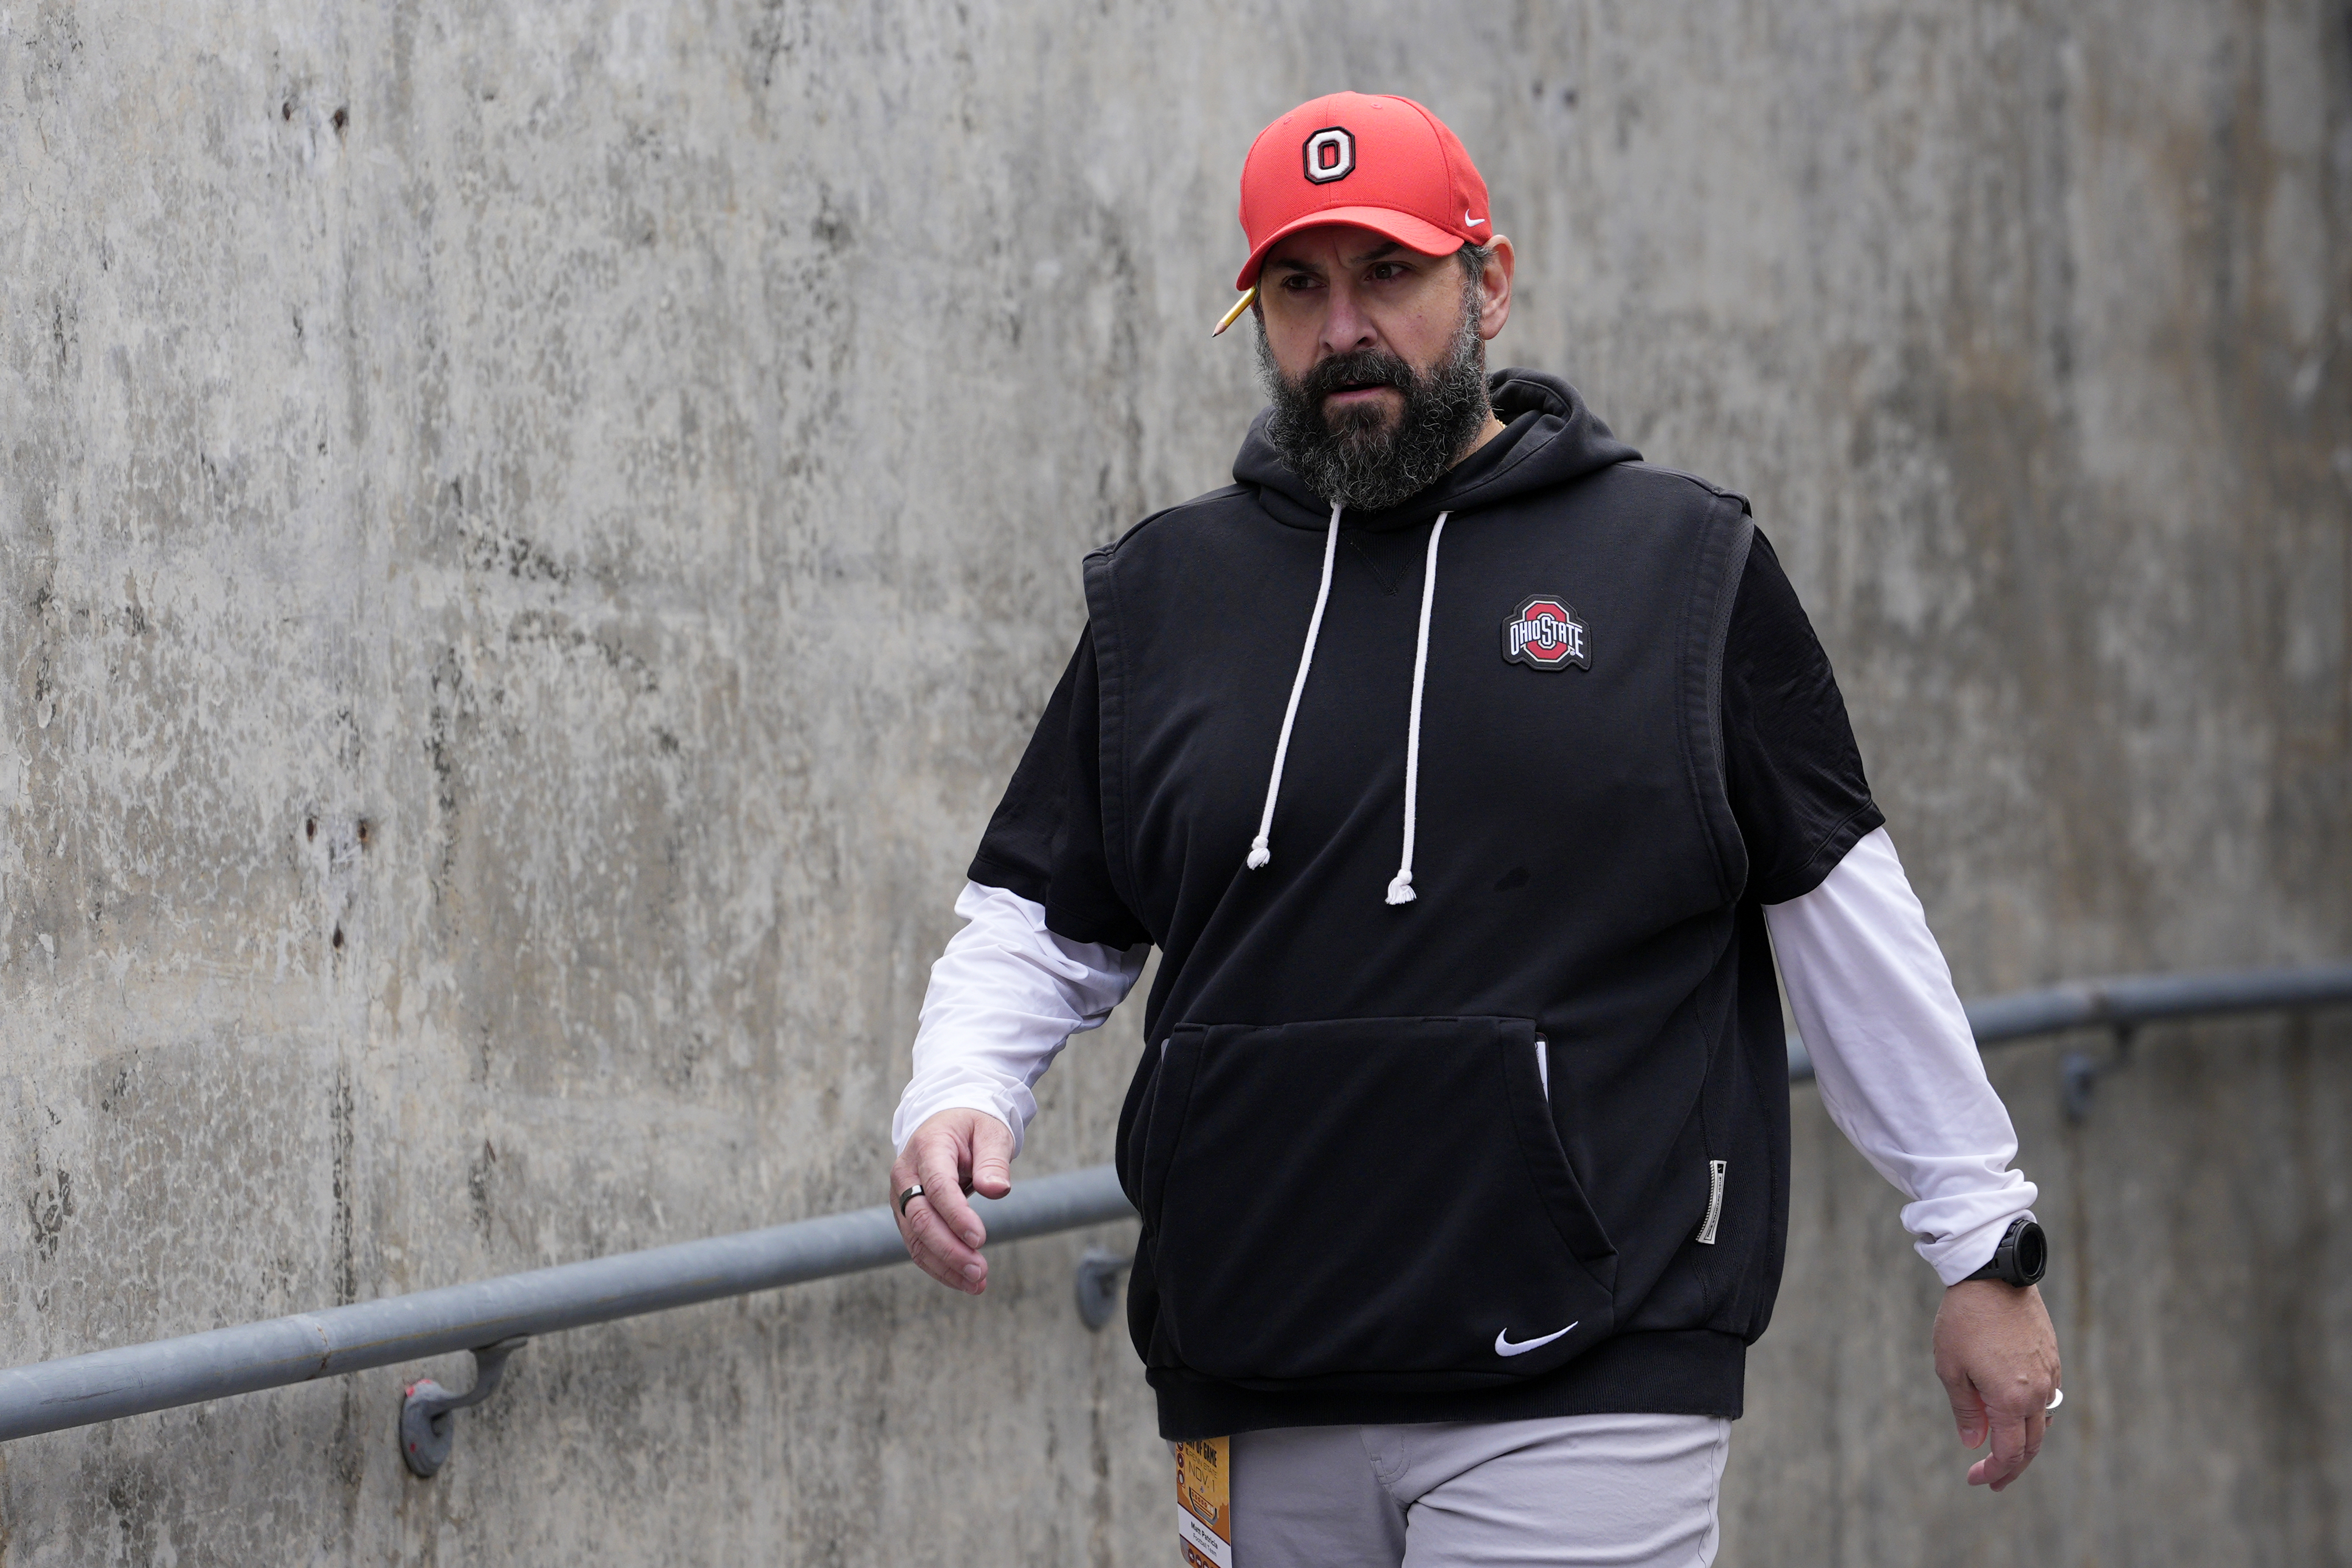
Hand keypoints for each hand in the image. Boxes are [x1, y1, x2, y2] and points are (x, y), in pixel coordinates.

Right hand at [889, 1109, 1015, 1295]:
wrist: (948, 1123)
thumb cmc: (973, 1127)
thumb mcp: (991, 1133)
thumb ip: (993, 1161)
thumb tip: (997, 1190)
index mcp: (927, 1147)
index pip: (937, 1187)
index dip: (956, 1216)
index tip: (980, 1239)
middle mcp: (906, 1174)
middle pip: (920, 1218)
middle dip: (949, 1249)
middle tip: (980, 1271)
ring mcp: (901, 1196)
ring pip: (915, 1238)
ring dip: (944, 1265)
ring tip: (977, 1284)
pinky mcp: (905, 1214)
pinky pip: (917, 1245)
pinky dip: (939, 1266)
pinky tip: (964, 1281)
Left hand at [1933, 1279, 2061, 1490]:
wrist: (1994, 1275)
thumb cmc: (1964, 1320)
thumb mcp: (1951, 1368)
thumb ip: (1966, 1411)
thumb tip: (1974, 1444)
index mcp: (2011, 1399)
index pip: (2009, 1452)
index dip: (1994, 1471)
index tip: (1976, 1480)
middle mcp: (2037, 1392)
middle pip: (2031, 1445)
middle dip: (2011, 1468)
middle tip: (1992, 1481)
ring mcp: (2049, 1375)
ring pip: (2041, 1422)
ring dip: (2024, 1442)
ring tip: (2001, 1453)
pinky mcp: (2051, 1358)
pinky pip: (2046, 1398)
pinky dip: (2031, 1415)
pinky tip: (2014, 1416)